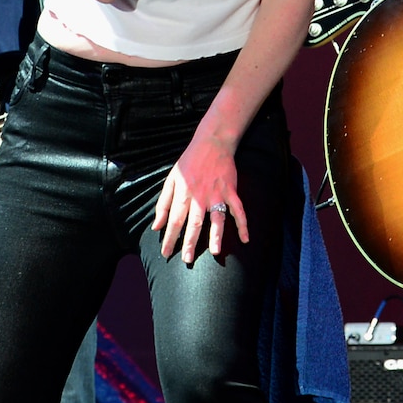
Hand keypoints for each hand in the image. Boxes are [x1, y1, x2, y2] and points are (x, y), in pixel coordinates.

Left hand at [153, 131, 248, 263]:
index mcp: (183, 193)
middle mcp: (199, 195)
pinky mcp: (231, 191)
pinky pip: (238, 210)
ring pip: (217, 217)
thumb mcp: (171, 179)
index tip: (166, 253)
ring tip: (215, 252)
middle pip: (194, 222)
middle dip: (190, 242)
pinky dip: (243, 224)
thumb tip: (156, 227)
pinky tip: (245, 239)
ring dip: (216, 235)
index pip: (174, 220)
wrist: (212, 143)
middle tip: (187, 259)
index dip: (170, 238)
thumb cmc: (189, 162)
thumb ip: (163, 204)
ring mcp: (217, 193)